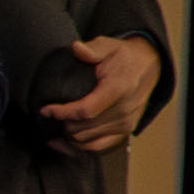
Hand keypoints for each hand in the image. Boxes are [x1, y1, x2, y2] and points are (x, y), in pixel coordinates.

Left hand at [46, 30, 164, 154]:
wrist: (148, 67)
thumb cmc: (124, 57)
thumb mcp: (108, 45)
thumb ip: (92, 49)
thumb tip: (76, 48)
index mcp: (119, 89)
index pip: (86, 110)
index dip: (63, 113)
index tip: (46, 109)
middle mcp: (124, 110)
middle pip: (83, 129)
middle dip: (62, 124)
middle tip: (49, 115)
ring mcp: (125, 123)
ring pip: (87, 141)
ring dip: (67, 136)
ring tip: (53, 126)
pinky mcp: (125, 131)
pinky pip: (98, 147)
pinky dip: (78, 148)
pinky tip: (62, 143)